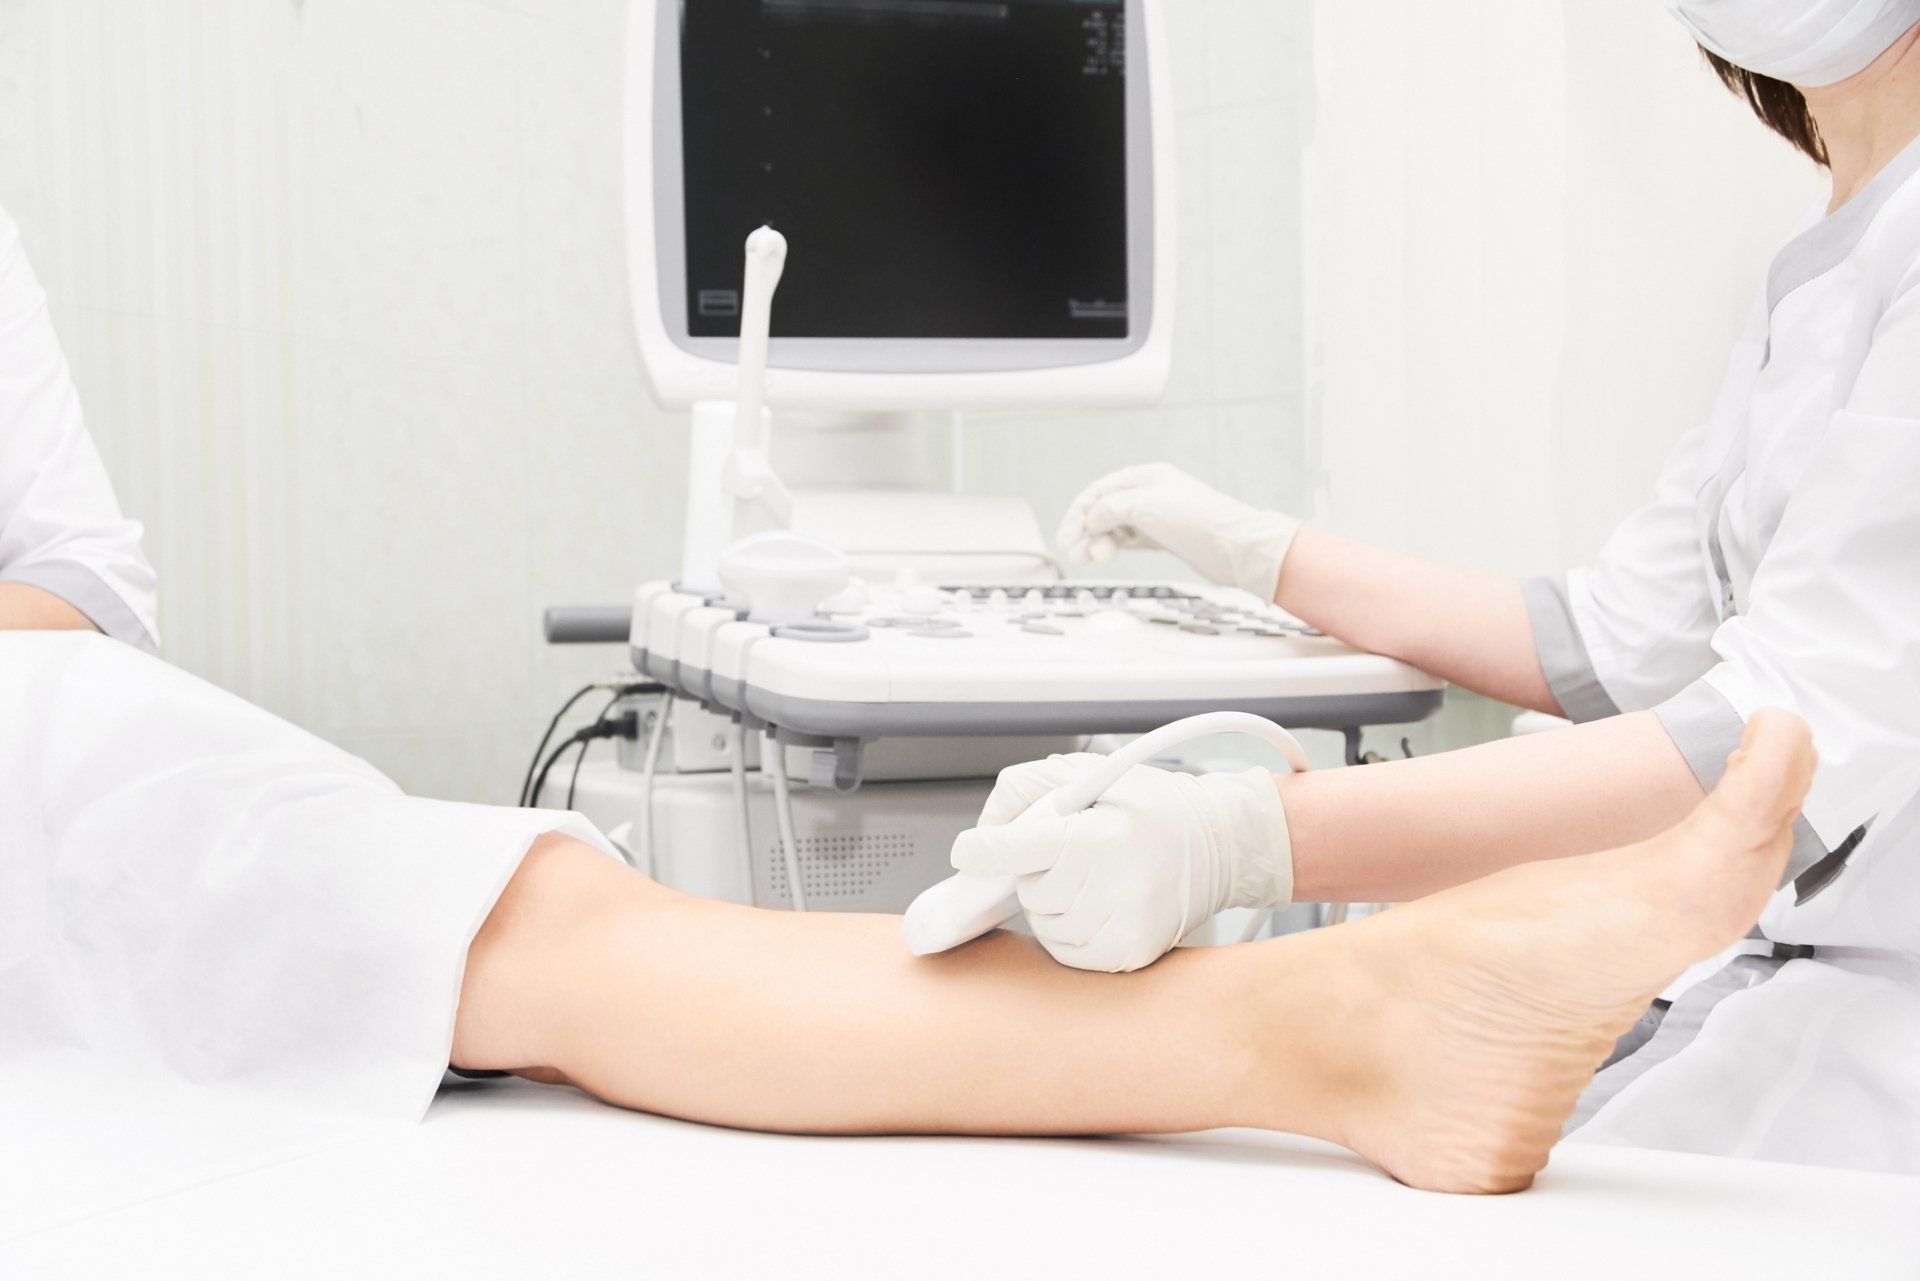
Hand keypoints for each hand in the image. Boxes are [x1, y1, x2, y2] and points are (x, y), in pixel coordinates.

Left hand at [950, 754, 1294, 972]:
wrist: (1220, 844)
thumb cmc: (1155, 808)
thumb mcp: (1091, 772)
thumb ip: (1029, 787)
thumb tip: (988, 826)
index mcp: (1099, 836)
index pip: (1014, 850)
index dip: (983, 849)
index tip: (969, 850)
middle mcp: (1111, 886)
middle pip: (1027, 889)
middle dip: (1037, 869)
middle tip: (1074, 852)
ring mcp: (1120, 927)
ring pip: (1042, 923)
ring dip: (1052, 902)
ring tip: (1092, 877)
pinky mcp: (1127, 955)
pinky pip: (1065, 951)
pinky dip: (1068, 930)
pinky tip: (1097, 904)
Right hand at [1056, 463, 1301, 600]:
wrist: (1235, 547)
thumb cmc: (1197, 520)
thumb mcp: (1144, 506)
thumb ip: (1110, 509)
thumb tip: (1091, 520)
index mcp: (1145, 477)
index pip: (1099, 492)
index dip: (1077, 514)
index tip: (1065, 538)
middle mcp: (1150, 494)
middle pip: (1105, 510)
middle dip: (1087, 531)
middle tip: (1078, 555)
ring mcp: (1158, 517)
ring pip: (1117, 527)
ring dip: (1101, 542)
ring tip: (1096, 559)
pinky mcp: (1165, 538)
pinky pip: (1131, 539)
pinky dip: (1117, 547)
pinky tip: (1108, 555)